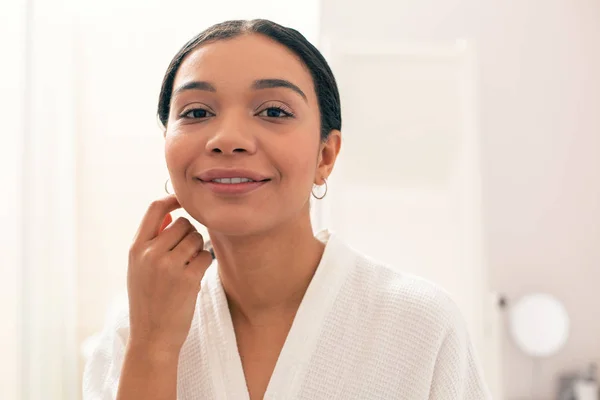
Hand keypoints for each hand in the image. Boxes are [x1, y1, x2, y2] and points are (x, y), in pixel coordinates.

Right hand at [126, 194, 211, 355]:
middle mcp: (150, 253)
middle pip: (183, 223)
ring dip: (198, 250)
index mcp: (136, 248)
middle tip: (187, 253)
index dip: (172, 199)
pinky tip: (195, 277)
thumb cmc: (148, 301)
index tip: (184, 200)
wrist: (152, 337)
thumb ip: (151, 243)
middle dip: (190, 235)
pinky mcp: (188, 278)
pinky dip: (205, 264)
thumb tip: (172, 216)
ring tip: (188, 268)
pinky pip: (206, 256)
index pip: (155, 209)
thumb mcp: (138, 269)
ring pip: (197, 238)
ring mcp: (169, 266)